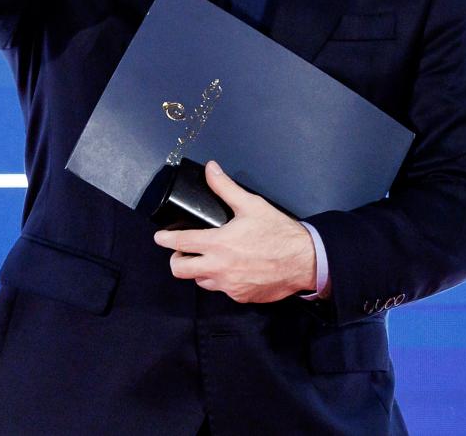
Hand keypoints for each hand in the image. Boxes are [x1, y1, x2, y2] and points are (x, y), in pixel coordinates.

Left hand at [153, 161, 317, 303]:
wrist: (304, 261)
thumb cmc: (278, 232)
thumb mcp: (252, 205)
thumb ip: (226, 188)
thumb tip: (210, 169)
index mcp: (218, 244)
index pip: (180, 243)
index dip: (165, 239)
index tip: (160, 237)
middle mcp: (218, 268)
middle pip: (180, 271)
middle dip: (177, 260)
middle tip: (185, 252)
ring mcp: (228, 286)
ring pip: (200, 281)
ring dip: (200, 271)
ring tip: (211, 260)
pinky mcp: (240, 297)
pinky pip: (223, 290)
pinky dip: (223, 280)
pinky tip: (235, 270)